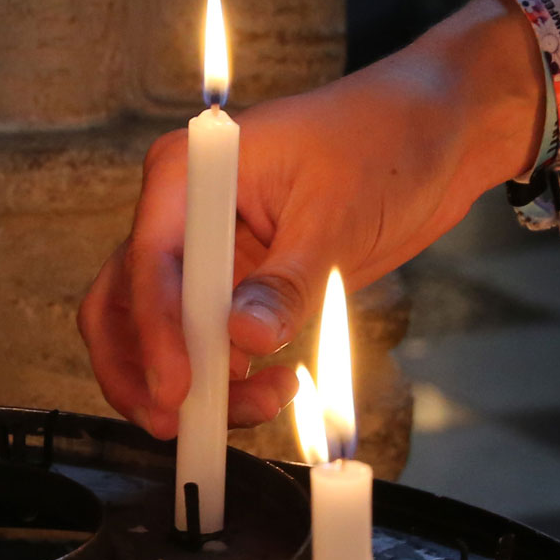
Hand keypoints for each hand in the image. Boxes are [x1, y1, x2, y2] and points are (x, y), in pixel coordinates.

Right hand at [81, 0, 559, 435]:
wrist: (434, 137)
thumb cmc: (386, 141)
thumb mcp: (339, 214)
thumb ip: (288, 281)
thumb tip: (245, 338)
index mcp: (190, 173)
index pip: (150, 262)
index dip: (157, 333)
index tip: (179, 390)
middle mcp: (182, 213)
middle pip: (125, 303)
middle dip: (146, 368)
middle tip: (185, 422)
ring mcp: (206, 253)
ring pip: (159, 333)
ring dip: (190, 384)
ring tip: (262, 402)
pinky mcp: (235, 286)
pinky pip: (206, 344)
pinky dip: (222, 380)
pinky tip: (272, 388)